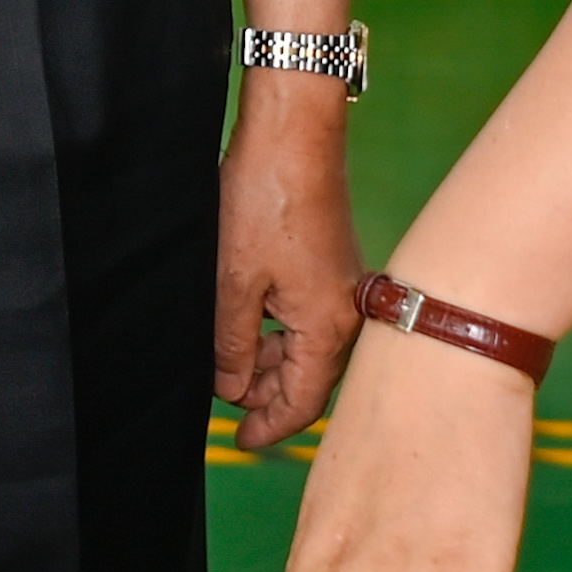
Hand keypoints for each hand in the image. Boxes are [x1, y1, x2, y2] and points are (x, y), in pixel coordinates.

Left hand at [215, 85, 367, 447]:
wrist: (294, 131)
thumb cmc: (265, 198)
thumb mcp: (233, 282)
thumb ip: (231, 343)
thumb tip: (230, 388)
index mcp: (328, 326)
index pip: (302, 401)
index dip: (268, 425)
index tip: (240, 440)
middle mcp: (345, 311)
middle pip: (308, 377)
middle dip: (266, 395)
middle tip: (226, 404)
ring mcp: (342, 286)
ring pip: (306, 347)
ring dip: (269, 361)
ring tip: (227, 367)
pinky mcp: (332, 264)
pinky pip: (308, 317)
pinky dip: (278, 331)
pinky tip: (247, 325)